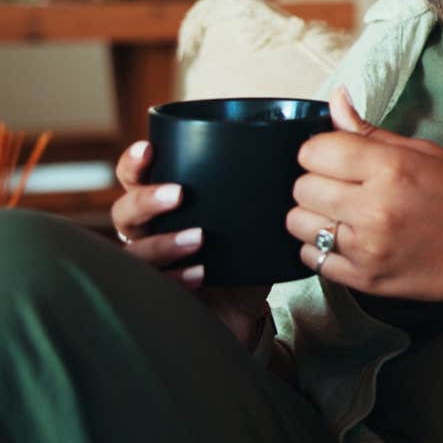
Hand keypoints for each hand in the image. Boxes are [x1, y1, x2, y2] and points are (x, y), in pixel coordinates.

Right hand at [109, 140, 268, 344]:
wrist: (244, 311)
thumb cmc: (242, 256)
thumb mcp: (252, 220)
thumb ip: (263, 189)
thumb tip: (301, 152)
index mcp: (163, 208)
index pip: (134, 179)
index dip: (134, 163)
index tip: (148, 148)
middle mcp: (148, 234)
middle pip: (125, 212)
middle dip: (147, 199)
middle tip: (179, 194)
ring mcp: (149, 267)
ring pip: (134, 251)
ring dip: (164, 242)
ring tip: (198, 238)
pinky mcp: (158, 296)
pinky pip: (154, 286)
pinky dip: (176, 278)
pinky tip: (198, 274)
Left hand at [284, 89, 442, 307]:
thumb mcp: (428, 154)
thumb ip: (372, 132)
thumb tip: (335, 99)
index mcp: (393, 168)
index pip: (313, 151)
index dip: (322, 150)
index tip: (340, 157)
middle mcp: (375, 208)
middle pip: (301, 187)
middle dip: (317, 182)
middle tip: (346, 186)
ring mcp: (367, 248)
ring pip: (297, 224)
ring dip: (316, 215)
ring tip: (347, 213)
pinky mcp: (364, 280)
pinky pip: (311, 259)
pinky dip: (322, 248)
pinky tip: (351, 239)